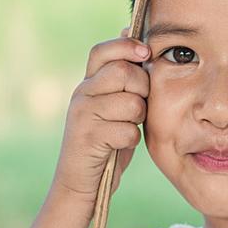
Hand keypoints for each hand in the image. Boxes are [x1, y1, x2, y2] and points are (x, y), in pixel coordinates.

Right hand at [50, 28, 150, 208]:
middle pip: (123, 72)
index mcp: (88, 84)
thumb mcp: (114, 107)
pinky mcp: (88, 138)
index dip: (126, 45)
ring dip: (139, 118)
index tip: (146, 52)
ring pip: (131, 102)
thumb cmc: (107, 142)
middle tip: (138, 107)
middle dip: (142, 88)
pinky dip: (131, 139)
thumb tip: (141, 46)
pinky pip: (128, 130)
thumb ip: (124, 81)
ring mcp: (82, 115)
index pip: (102, 50)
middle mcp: (81, 94)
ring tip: (128, 127)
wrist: (82, 182)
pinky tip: (121, 145)